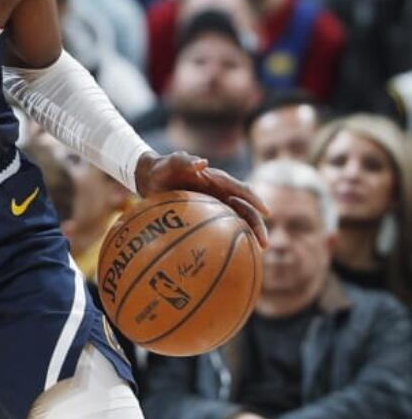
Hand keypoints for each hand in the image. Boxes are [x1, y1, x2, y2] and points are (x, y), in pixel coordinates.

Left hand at [134, 151, 269, 246]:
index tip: (266, 212)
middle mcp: (221, 194)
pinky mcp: (205, 216)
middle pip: (246, 210)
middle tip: (265, 244)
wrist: (150, 178)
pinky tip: (228, 257)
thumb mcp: (170, 163)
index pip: (242, 190)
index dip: (255, 200)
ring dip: (248, 236)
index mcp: (217, 180)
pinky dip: (227, 241)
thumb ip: (184, 161)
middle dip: (257, 226)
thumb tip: (203, 162)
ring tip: (255, 255)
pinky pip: (220, 229)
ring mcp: (214, 206)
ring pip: (237, 222)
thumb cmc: (161, 169)